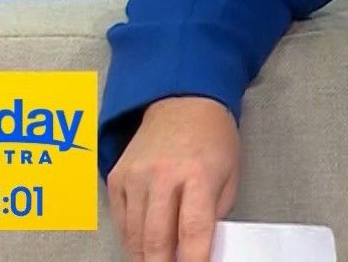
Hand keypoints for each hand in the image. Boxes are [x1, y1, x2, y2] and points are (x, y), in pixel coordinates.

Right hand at [106, 95, 240, 261]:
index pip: (193, 230)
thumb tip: (200, 248)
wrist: (183, 102)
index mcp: (198, 174)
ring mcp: (136, 176)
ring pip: (134, 235)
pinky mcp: (117, 177)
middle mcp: (162, 175)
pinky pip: (121, 220)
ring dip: (145, 256)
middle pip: (157, 240)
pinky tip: (143, 245)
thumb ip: (215, 213)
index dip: (193, 260)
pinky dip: (131, 238)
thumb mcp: (230, 174)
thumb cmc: (212, 139)